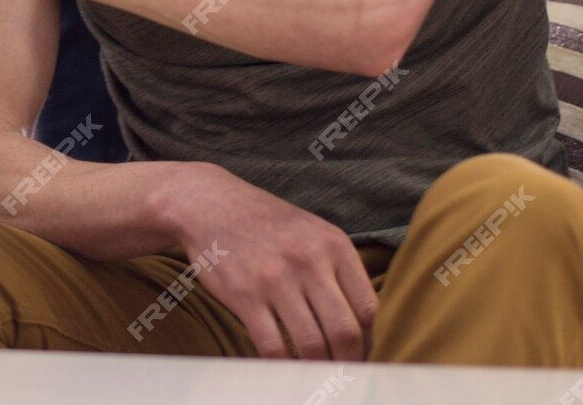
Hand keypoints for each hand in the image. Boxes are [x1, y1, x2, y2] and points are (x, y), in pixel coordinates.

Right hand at [161, 163, 376, 359]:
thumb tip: (363, 324)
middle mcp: (309, 260)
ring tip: (318, 377)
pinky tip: (286, 367)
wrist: (211, 204)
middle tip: (344, 377)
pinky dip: (284, 366)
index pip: (368, 308)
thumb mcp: (313, 232)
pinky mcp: (244, 295)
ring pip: (312, 346)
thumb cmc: (267, 224)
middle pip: (345, 332)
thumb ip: (339, 271)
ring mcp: (275, 279)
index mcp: (334, 245)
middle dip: (348, 364)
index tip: (364, 358)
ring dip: (318, 370)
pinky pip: (273, 347)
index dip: (371, 342)